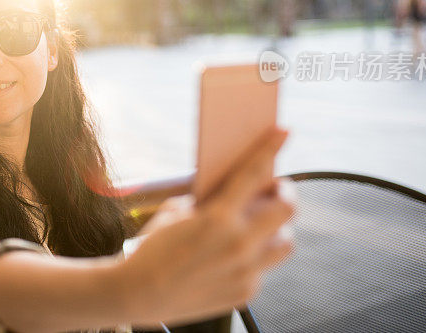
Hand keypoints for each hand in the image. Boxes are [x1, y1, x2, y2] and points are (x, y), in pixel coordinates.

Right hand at [116, 129, 294, 327]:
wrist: (138, 293)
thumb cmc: (152, 248)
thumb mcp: (176, 213)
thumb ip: (209, 200)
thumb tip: (235, 192)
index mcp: (218, 217)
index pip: (254, 174)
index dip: (271, 148)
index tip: (283, 131)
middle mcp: (239, 244)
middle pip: (287, 209)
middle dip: (283, 194)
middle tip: (273, 191)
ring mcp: (246, 271)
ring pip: (285, 242)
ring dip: (276, 229)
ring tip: (258, 225)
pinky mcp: (245, 292)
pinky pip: (265, 267)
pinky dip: (255, 256)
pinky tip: (236, 253)